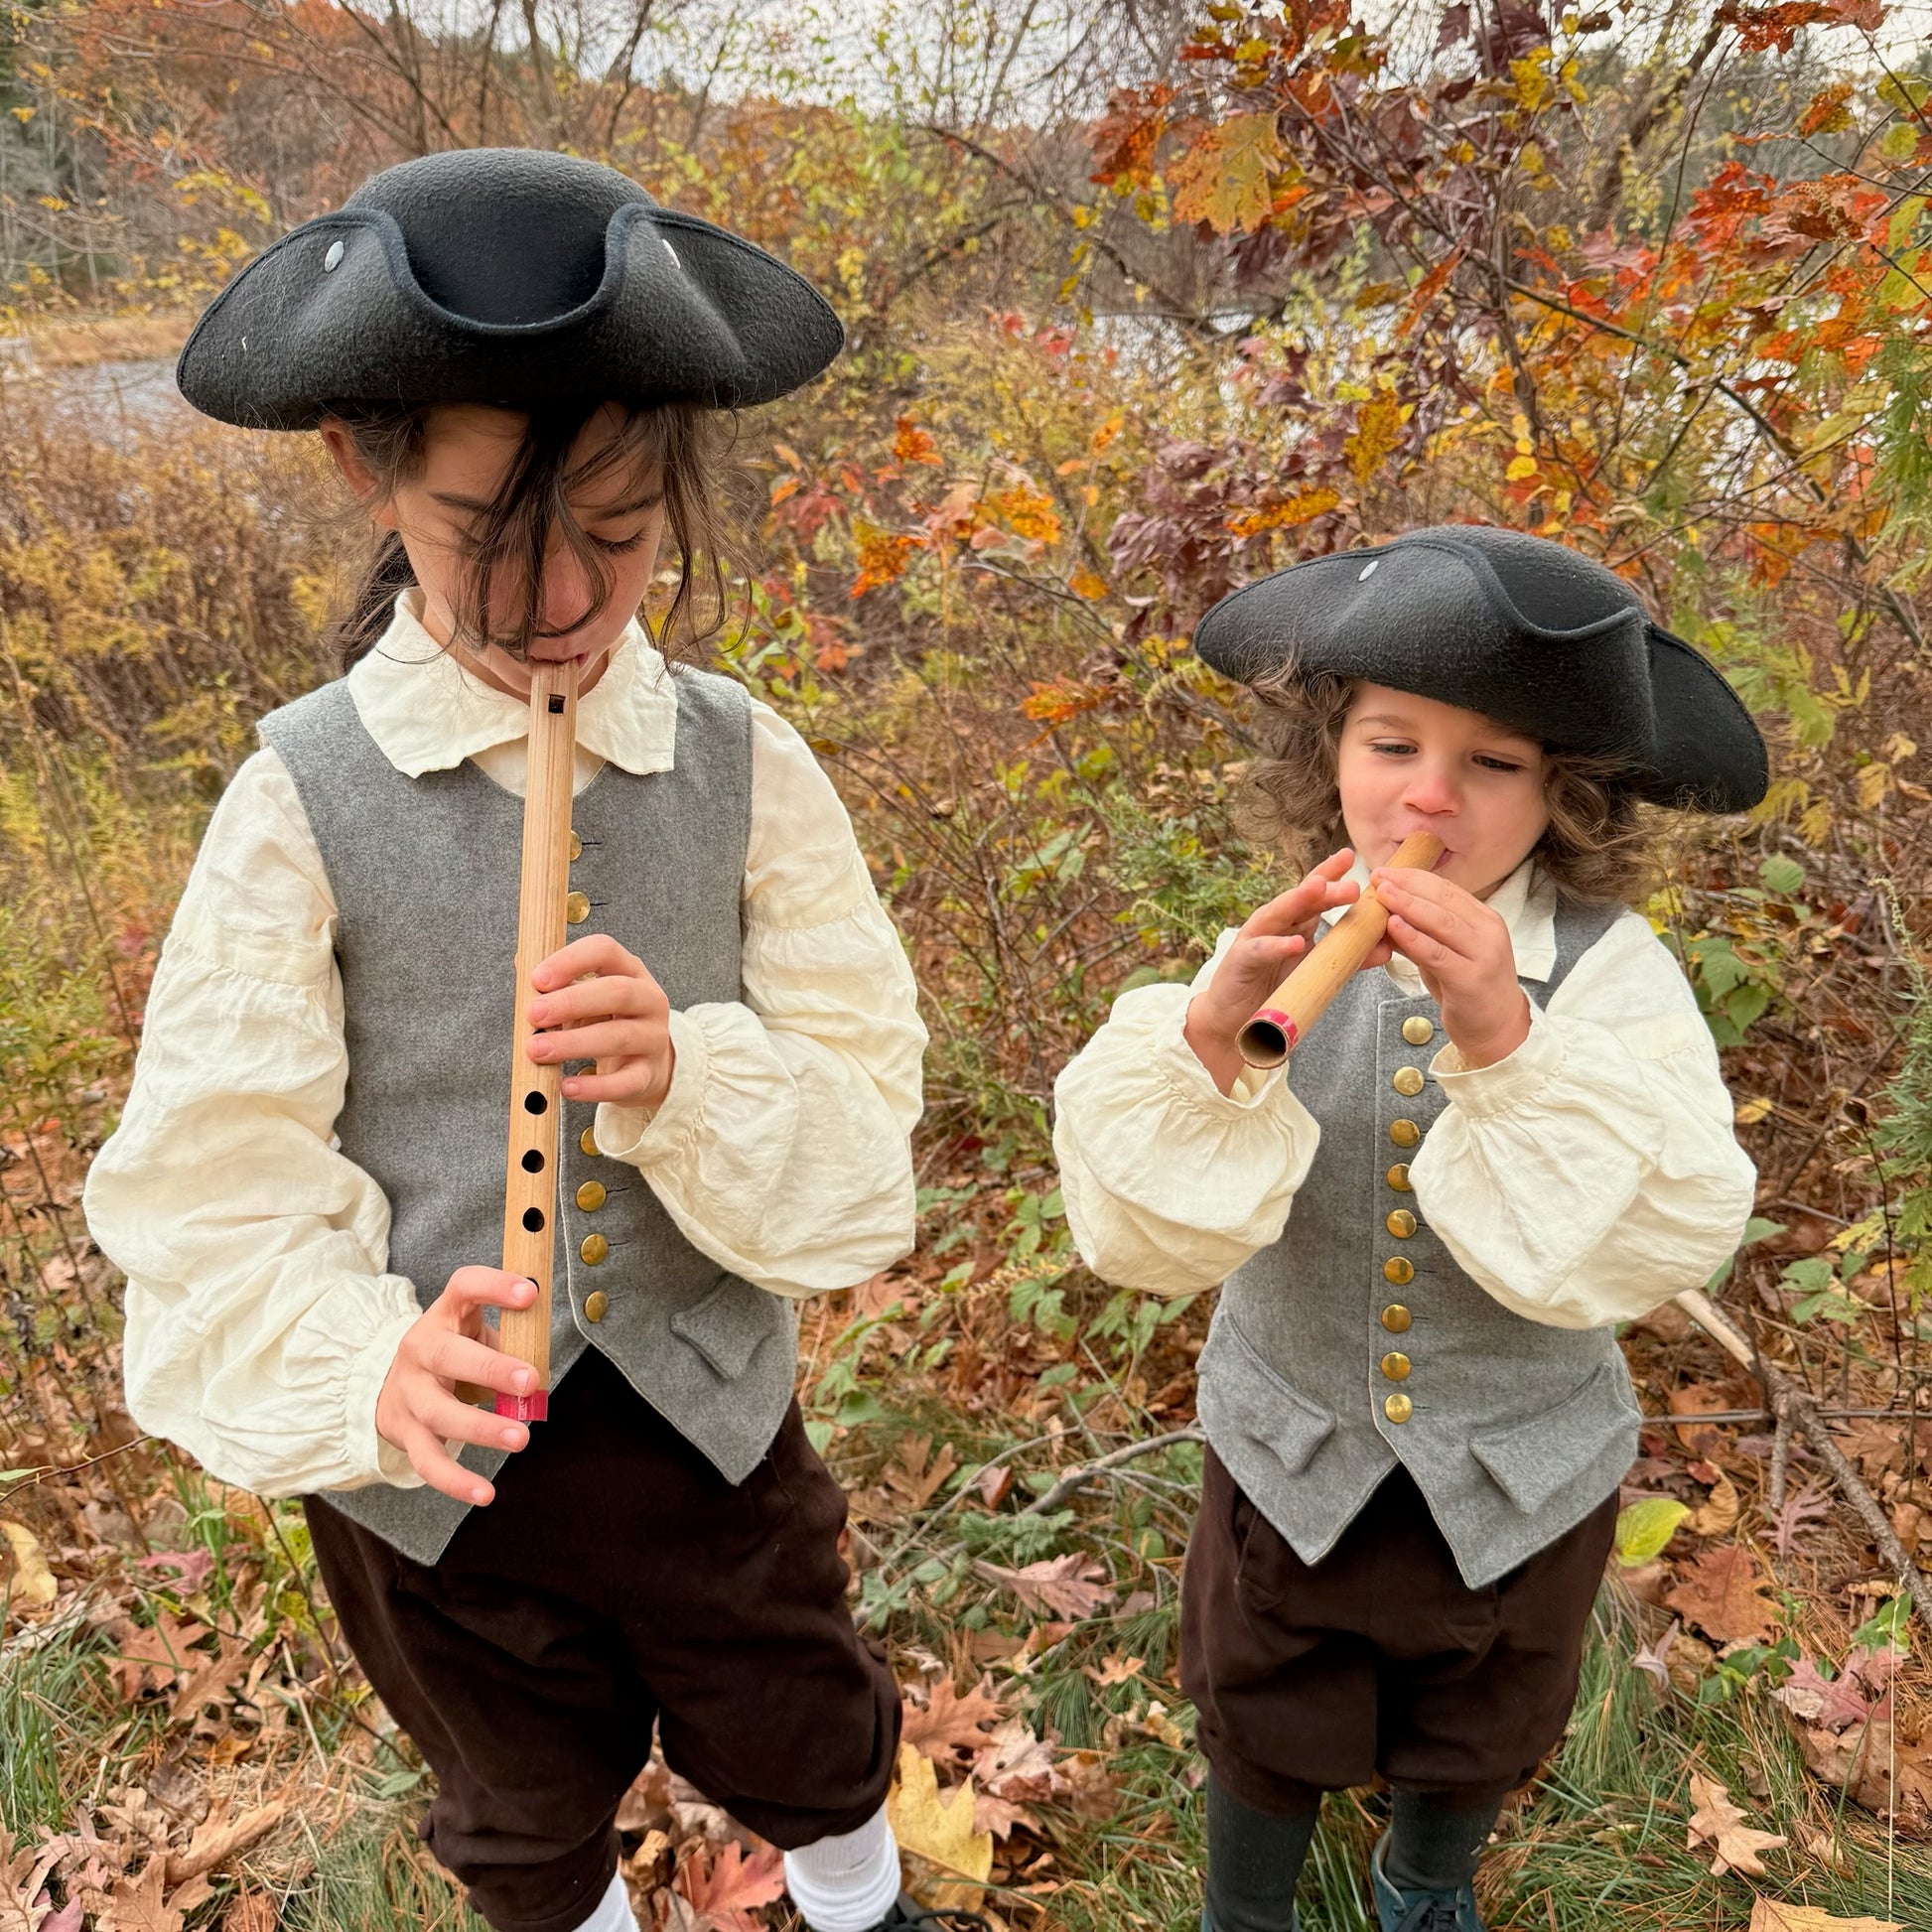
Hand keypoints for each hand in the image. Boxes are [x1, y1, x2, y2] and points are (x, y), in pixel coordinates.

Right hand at [375, 1267, 539, 1503]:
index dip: (495, 1286)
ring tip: (520, 1438)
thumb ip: (510, 1335)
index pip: (464, 1287)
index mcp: (443, 1316)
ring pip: (438, 1413)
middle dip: (491, 1368)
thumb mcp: (473, 1330)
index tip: (531, 1292)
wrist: (388, 1384)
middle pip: (447, 1356)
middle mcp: (419, 1351)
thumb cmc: (452, 1352)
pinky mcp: (406, 1433)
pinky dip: (455, 1480)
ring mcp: (409, 1395)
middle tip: (530, 1382)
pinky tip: (485, 1493)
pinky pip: (428, 1461)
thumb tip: (548, 1348)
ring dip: (480, 1428)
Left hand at [525, 933, 674, 1110]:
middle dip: (571, 1002)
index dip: (571, 961)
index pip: (606, 951)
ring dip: (573, 1043)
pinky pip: (625, 1081)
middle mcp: (649, 1000)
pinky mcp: (648, 1074)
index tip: (537, 979)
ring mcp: (653, 1038)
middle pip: (618, 992)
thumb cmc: (604, 1022)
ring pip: (620, 1037)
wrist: (644, 1063)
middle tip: (532, 1014)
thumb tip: (519, 964)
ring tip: (537, 1051)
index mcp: (630, 971)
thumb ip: (555, 984)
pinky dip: (594, 1087)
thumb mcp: (584, 996)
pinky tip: (566, 1087)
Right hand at [1184, 849, 1362, 1093]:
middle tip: (1352, 884)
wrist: (1236, 1018)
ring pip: (1278, 913)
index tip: (1349, 857)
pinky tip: (1295, 942)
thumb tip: (1386, 949)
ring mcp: (1255, 938)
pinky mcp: (1242, 960)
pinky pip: (1261, 950)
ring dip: (1298, 900)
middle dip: (1325, 887)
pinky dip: (1277, 945)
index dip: (1329, 873)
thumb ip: (1347, 957)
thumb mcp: (1315, 969)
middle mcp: (1274, 923)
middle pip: (1300, 899)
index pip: (1313, 893)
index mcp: (1293, 922)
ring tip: (1319, 889)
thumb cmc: (1275, 987)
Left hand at [1368, 866, 1528, 1068]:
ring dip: (1408, 905)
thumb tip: (1384, 916)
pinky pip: (1437, 953)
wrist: (1498, 1029)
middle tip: (1378, 877)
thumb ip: (1421, 935)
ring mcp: (1483, 954)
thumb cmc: (1468, 990)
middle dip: (1408, 886)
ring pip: (1441, 922)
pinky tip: (1394, 926)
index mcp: (1484, 919)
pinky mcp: (1471, 978)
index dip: (1415, 878)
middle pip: (1444, 900)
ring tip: (1382, 894)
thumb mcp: (1444, 955)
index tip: (1386, 870)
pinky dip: (1414, 938)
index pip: (1447, 889)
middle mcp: (1488, 931)